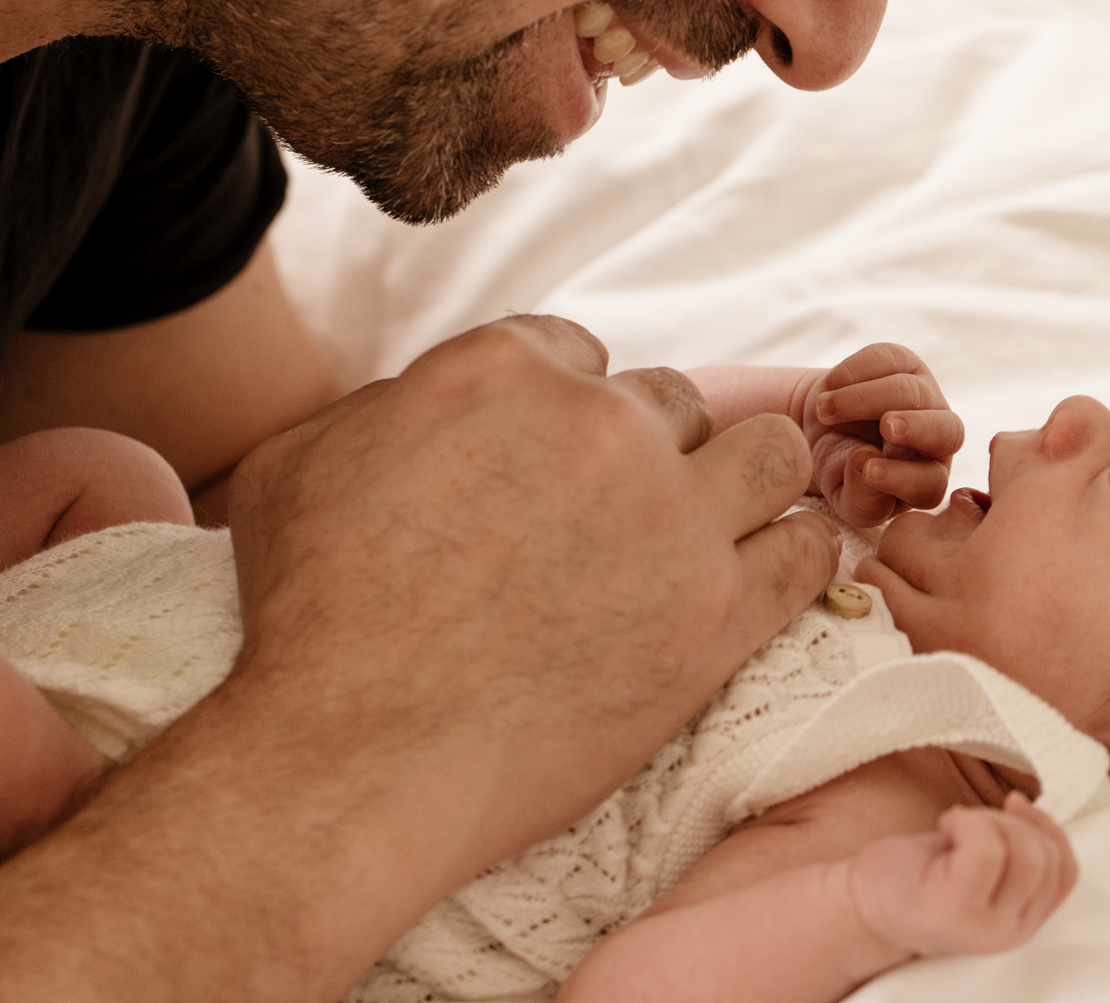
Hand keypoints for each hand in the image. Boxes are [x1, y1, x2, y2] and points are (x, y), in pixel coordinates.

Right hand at [223, 315, 838, 882]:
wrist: (351, 757)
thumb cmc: (307, 619)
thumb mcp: (301, 461)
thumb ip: (384, 406)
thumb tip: (424, 402)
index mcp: (503, 370)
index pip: (578, 353)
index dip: (569, 410)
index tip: (560, 464)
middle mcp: (601, 423)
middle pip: (673, 403)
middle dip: (650, 452)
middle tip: (619, 521)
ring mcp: (671, 514)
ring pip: (771, 453)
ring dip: (745, 483)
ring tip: (714, 532)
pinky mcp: (719, 612)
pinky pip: (807, 551)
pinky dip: (794, 558)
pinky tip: (765, 579)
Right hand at [802, 344, 962, 526]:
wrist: (823, 428)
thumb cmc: (840, 470)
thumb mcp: (846, 497)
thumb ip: (862, 498)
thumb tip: (865, 462)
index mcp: (926, 481)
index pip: (930, 483)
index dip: (903, 477)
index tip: (869, 472)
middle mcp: (937, 439)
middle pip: (948, 430)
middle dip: (917, 427)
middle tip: (887, 427)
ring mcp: (925, 397)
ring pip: (913, 391)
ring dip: (863, 399)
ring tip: (824, 410)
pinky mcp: (904, 363)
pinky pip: (889, 358)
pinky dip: (854, 372)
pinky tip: (828, 389)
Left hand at [847, 792, 1076, 960]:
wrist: (863, 907)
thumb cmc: (918, 880)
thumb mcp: (981, 873)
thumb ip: (1015, 855)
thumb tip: (1029, 807)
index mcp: (1024, 921)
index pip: (1067, 872)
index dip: (1047, 828)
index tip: (1013, 807)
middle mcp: (1010, 930)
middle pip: (1048, 857)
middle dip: (1013, 823)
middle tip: (970, 823)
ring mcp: (984, 924)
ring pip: (1024, 851)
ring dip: (989, 821)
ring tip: (956, 827)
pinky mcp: (955, 906)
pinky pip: (986, 847)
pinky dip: (968, 822)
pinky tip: (944, 827)